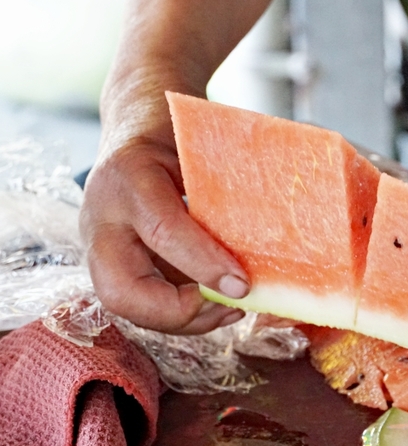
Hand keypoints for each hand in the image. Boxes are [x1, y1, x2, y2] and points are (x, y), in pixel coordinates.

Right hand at [80, 86, 249, 333]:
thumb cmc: (180, 135)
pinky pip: (141, 303)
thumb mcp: (203, 151)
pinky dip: (181, 314)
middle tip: (229, 305)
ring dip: (184, 320)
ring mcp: (99, 247)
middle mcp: (103, 219)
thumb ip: (223, 194)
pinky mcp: (110, 265)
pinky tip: (218, 305)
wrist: (138, 125)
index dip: (204, 263)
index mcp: (130, 177)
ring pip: (128, 306)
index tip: (242, 284)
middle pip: (122, 291)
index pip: (163, 230)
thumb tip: (269, 245)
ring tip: (231, 309)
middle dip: (178, 313)